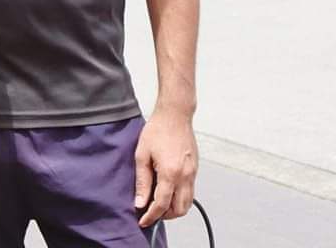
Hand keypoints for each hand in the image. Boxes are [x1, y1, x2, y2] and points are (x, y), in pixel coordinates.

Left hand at [134, 109, 197, 227]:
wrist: (175, 114)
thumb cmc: (157, 130)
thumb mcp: (142, 154)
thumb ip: (142, 181)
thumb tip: (140, 202)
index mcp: (170, 173)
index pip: (161, 205)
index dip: (151, 216)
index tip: (143, 221)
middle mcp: (185, 176)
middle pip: (178, 209)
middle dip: (164, 215)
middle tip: (151, 212)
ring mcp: (192, 173)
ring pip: (187, 203)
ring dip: (174, 208)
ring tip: (159, 203)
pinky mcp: (195, 169)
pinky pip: (190, 191)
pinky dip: (180, 197)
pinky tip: (168, 190)